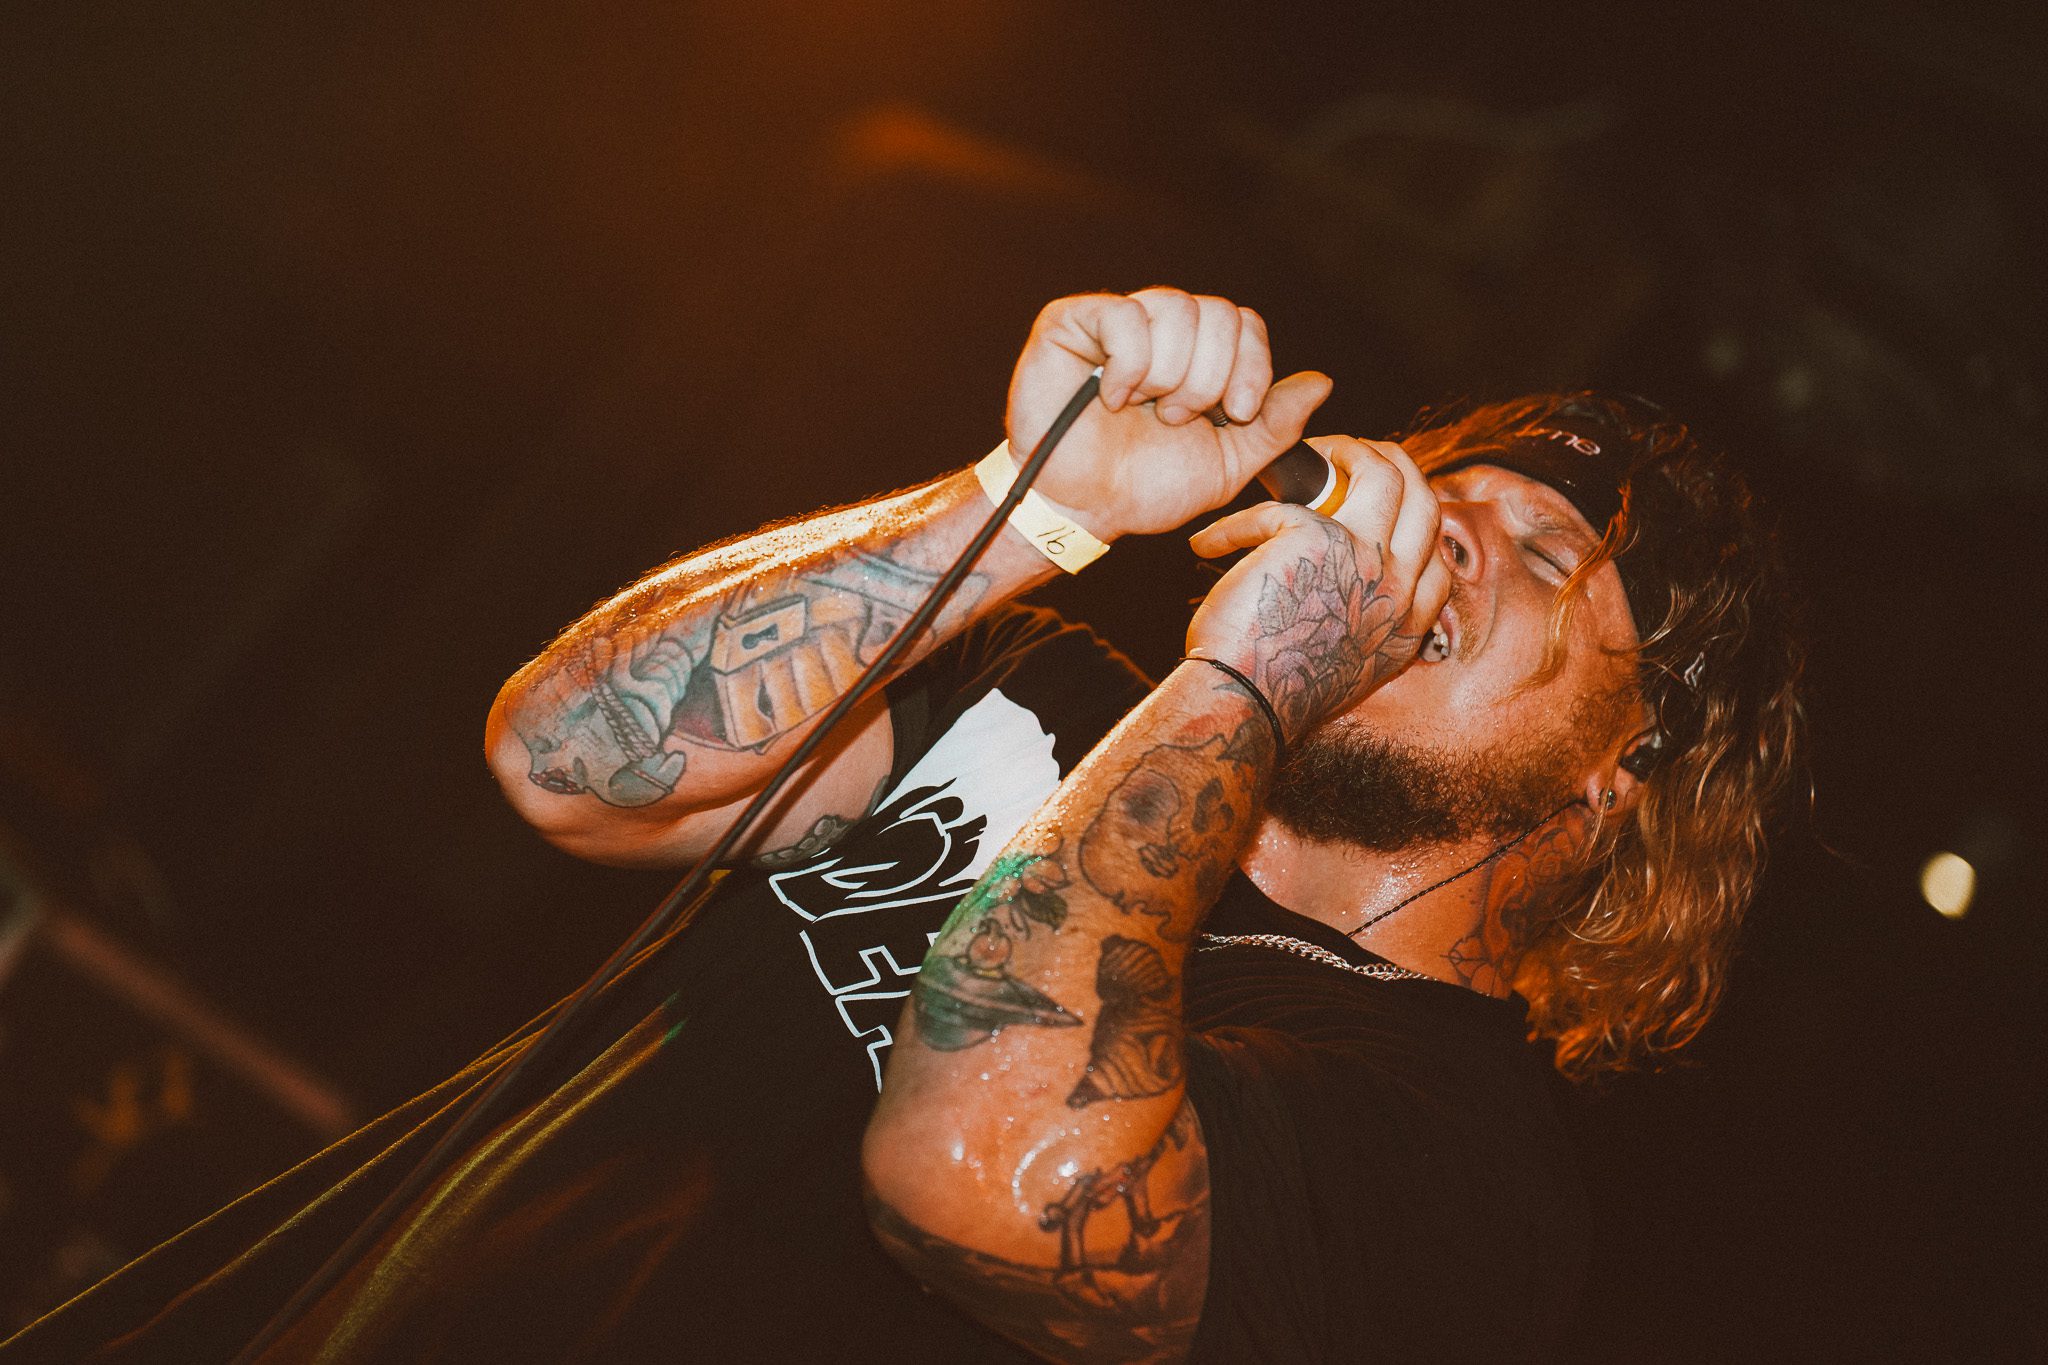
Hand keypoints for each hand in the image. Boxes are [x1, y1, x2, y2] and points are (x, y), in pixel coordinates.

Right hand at [1005, 288, 1332, 539]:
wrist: (1081, 510)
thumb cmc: (1144, 488)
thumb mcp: (1228, 464)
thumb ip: (1274, 425)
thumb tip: (1321, 383)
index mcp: (1198, 355)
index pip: (1245, 322)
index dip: (1251, 366)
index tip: (1234, 413)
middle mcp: (1160, 328)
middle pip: (1218, 312)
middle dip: (1208, 378)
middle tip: (1174, 418)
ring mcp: (1116, 320)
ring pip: (1176, 308)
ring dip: (1168, 375)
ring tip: (1142, 410)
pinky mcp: (1071, 321)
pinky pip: (1124, 315)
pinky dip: (1127, 367)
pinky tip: (1108, 397)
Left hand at [1184, 437, 1449, 741]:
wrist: (1243, 706)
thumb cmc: (1276, 691)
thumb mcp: (1346, 666)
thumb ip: (1363, 621)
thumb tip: (1349, 588)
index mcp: (1408, 621)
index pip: (1437, 556)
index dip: (1412, 519)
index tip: (1377, 508)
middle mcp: (1398, 587)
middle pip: (1424, 498)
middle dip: (1393, 463)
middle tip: (1352, 456)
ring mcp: (1363, 557)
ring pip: (1384, 472)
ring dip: (1348, 451)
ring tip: (1313, 454)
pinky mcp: (1311, 536)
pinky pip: (1280, 504)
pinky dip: (1234, 523)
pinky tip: (1207, 543)